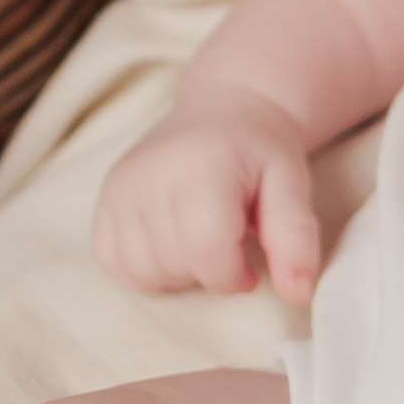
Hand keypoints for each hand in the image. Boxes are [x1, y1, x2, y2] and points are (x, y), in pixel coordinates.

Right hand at [92, 85, 323, 302]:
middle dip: (210, 271)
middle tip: (229, 238)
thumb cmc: (261, 150)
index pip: (206, 251)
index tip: (250, 264)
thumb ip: (296, 237)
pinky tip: (172, 243)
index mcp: (201, 166)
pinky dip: (144, 267)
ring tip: (202, 237)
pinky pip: (113, 262)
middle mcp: (150, 174)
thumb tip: (299, 295)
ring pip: (143, 271)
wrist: (224, 108)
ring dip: (179, 272)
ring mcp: (120, 186)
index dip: (233, 276)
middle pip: (175, 266)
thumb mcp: (293, 184)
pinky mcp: (104, 199)